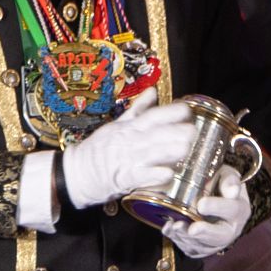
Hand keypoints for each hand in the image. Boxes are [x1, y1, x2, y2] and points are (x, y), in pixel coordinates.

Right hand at [60, 90, 197, 209]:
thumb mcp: (117, 125)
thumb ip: (138, 110)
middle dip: (175, 132)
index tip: (187, 110)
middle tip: (194, 131)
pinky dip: (154, 175)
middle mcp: (129, 141)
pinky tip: (168, 174)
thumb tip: (153, 92)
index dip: (169, 112)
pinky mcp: (123, 178)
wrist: (76, 172)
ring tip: (187, 149)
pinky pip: (141, 176)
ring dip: (169, 151)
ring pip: (151, 153)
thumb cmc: (98, 149)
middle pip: (154, 134)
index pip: (151, 116)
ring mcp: (127, 159)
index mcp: (129, 127)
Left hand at [162, 167, 253, 260]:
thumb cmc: (218, 183)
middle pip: (221, 236)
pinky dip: (179, 240)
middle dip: (205, 233)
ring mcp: (218, 241)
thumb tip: (232, 191)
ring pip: (204, 246)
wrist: (211, 197)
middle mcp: (232, 228)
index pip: (233, 210)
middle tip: (192, 229)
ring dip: (187, 237)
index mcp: (240, 208)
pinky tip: (170, 229)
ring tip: (175, 226)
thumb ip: (229, 180)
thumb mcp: (225, 175)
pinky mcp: (204, 248)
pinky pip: (192, 249)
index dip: (218, 208)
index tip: (201, 205)